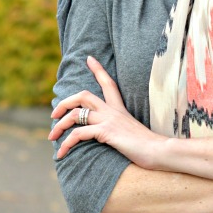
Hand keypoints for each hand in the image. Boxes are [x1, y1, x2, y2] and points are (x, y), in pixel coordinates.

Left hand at [48, 56, 166, 163]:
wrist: (160, 151)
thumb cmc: (150, 147)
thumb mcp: (132, 134)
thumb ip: (121, 131)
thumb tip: (117, 137)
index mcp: (120, 109)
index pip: (108, 84)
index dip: (98, 70)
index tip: (89, 58)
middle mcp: (113, 111)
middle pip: (83, 95)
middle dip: (64, 103)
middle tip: (53, 115)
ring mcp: (109, 120)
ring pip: (75, 114)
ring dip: (59, 126)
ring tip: (52, 138)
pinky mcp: (107, 132)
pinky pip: (78, 134)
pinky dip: (66, 143)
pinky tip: (61, 153)